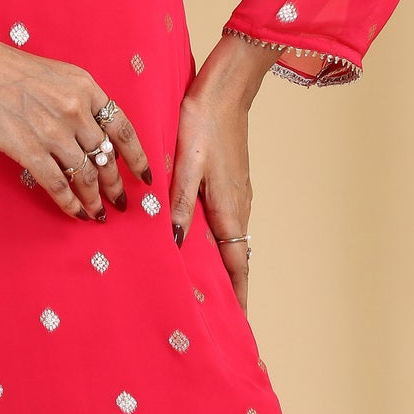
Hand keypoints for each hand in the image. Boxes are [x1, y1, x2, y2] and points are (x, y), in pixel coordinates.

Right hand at [0, 0, 154, 222]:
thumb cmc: (4, 67)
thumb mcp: (54, 74)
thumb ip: (77, 100)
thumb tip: (92, 135)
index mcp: (85, 86)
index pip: (124, 129)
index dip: (138, 158)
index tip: (144, 178)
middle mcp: (75, 108)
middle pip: (107, 157)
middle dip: (117, 186)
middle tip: (121, 204)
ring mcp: (51, 130)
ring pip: (86, 175)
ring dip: (95, 200)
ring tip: (99, 214)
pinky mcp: (26, 147)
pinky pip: (57, 184)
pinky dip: (70, 203)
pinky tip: (76, 213)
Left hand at [171, 33, 269, 306]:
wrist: (226, 87)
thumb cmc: (204, 121)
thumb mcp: (186, 162)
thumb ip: (180, 202)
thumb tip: (175, 242)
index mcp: (229, 208)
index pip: (237, 265)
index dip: (238, 297)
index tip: (238, 326)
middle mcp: (238, 207)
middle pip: (236, 260)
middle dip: (231, 291)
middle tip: (221, 320)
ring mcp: (236, 195)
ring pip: (230, 242)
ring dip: (224, 269)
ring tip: (209, 293)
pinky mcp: (229, 183)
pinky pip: (225, 224)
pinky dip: (218, 245)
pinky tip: (199, 246)